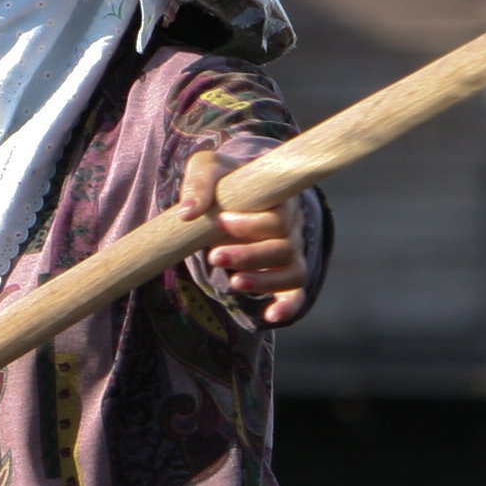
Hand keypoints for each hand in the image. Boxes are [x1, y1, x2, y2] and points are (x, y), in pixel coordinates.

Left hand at [180, 148, 312, 326]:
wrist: (232, 197)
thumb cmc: (225, 181)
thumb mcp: (208, 168)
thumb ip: (199, 182)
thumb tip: (189, 213)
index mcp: (279, 200)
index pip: (277, 217)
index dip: (250, 225)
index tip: (219, 221)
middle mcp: (291, 227)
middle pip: (284, 247)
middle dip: (248, 255)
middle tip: (213, 256)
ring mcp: (290, 252)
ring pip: (292, 272)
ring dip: (264, 281)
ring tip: (233, 282)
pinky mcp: (284, 274)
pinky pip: (296, 294)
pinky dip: (288, 307)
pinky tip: (269, 317)